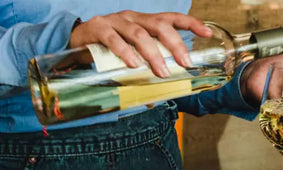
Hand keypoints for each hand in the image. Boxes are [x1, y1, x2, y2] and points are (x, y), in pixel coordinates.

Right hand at [69, 10, 211, 77]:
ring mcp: (114, 20)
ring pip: (138, 33)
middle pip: (159, 26)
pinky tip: (133, 64)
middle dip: (175, 45)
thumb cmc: (106, 49)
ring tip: (160, 72)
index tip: (207, 33)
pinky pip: (113, 38)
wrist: (75, 42)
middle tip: (184, 64)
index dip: (191, 23)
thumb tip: (155, 98)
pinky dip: (125, 52)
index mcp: (144, 21)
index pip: (171, 18)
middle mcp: (132, 17)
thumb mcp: (128, 55)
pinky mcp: (97, 27)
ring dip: (153, 54)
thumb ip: (142, 69)